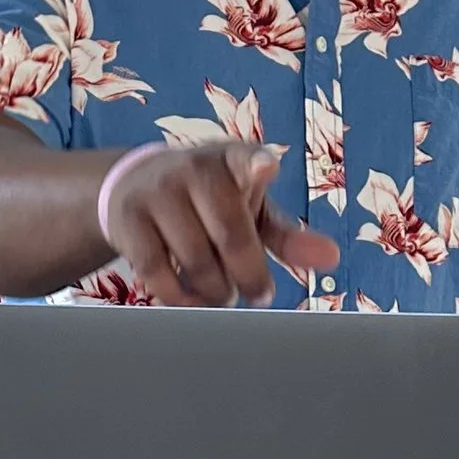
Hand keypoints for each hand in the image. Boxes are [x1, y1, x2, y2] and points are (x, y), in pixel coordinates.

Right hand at [103, 141, 340, 307]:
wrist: (133, 184)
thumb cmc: (208, 201)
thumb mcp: (249, 208)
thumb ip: (288, 236)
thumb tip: (331, 257)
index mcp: (233, 160)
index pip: (246, 160)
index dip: (257, 166)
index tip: (266, 168)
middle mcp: (194, 168)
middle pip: (230, 234)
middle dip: (249, 275)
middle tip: (257, 293)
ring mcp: (157, 192)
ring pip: (195, 259)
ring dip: (215, 290)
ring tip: (223, 293)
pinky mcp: (127, 219)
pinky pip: (157, 272)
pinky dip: (179, 296)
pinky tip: (190, 298)